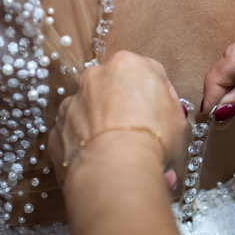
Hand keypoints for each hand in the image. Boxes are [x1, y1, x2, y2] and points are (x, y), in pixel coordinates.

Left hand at [49, 51, 185, 188]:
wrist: (116, 170)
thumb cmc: (152, 139)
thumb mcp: (177, 118)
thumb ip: (167, 105)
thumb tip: (161, 111)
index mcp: (127, 64)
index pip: (151, 71)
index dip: (162, 94)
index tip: (166, 112)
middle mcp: (94, 77)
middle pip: (116, 88)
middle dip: (129, 106)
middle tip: (144, 130)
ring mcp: (71, 103)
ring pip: (93, 110)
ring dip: (106, 125)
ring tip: (124, 151)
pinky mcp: (57, 130)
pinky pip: (76, 134)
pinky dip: (88, 144)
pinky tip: (105, 160)